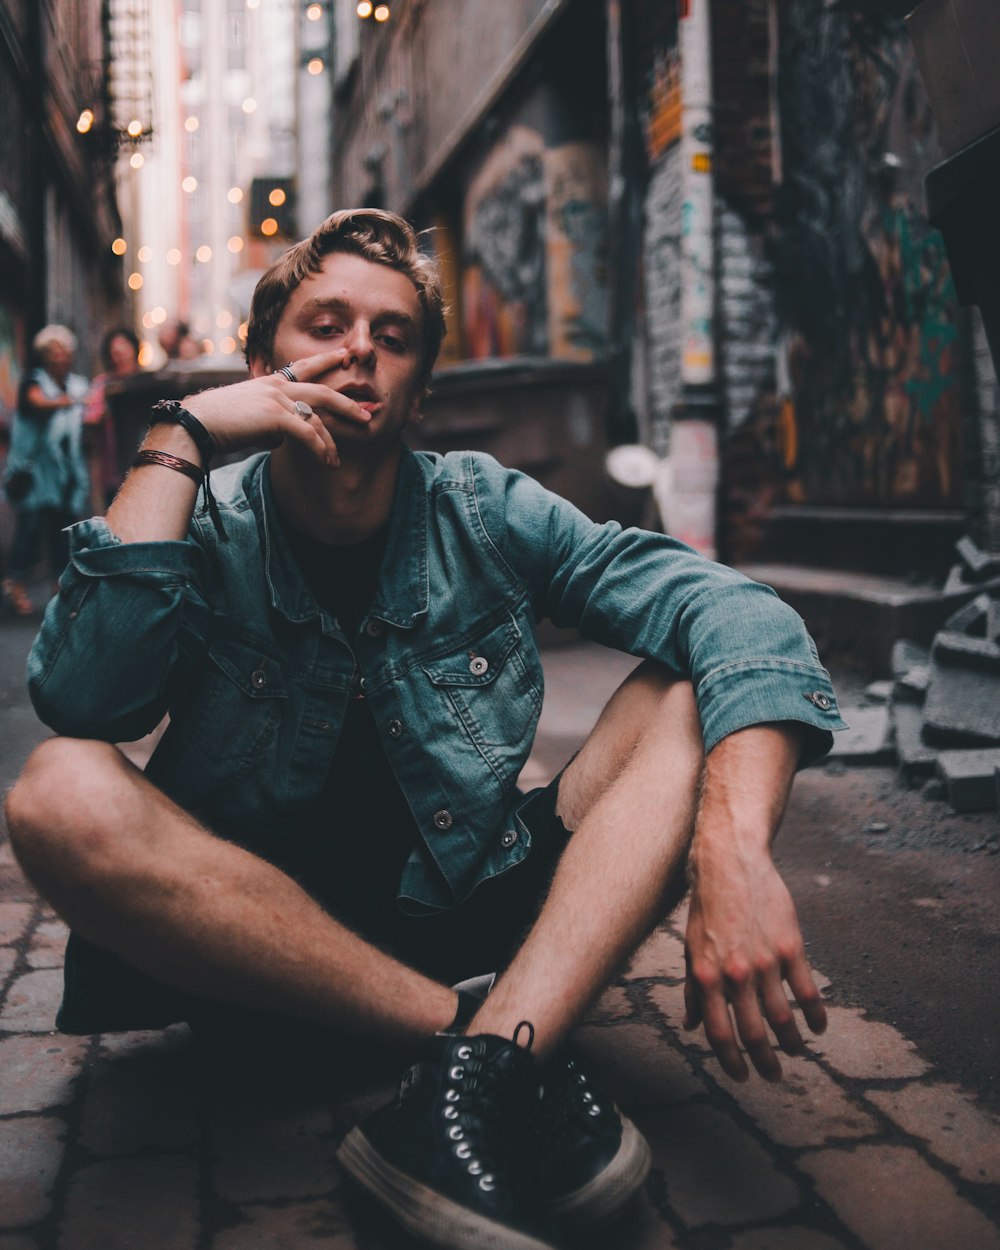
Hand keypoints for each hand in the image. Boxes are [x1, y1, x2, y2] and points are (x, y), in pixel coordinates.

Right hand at [177, 349, 370, 466]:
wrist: (197, 424)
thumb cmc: (217, 423)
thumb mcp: (249, 419)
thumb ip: (269, 425)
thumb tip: (280, 439)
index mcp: (270, 381)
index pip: (304, 367)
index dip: (326, 361)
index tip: (345, 356)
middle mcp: (276, 386)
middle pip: (322, 390)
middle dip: (347, 403)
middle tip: (367, 414)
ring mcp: (277, 399)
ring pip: (317, 418)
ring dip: (330, 443)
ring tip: (336, 461)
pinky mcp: (275, 417)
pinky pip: (307, 433)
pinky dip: (319, 449)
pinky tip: (325, 462)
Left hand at [683, 850, 826, 1081]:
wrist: (729, 862)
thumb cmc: (706, 907)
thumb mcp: (691, 948)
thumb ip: (692, 989)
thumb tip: (691, 1025)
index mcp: (706, 976)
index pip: (719, 1033)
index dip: (731, 1061)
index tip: (741, 1076)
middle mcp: (735, 974)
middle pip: (753, 1034)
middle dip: (764, 1062)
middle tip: (773, 1075)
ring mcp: (765, 961)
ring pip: (783, 1019)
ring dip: (791, 1044)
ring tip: (794, 1052)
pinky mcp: (791, 947)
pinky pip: (807, 992)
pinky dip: (815, 1015)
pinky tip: (817, 1027)